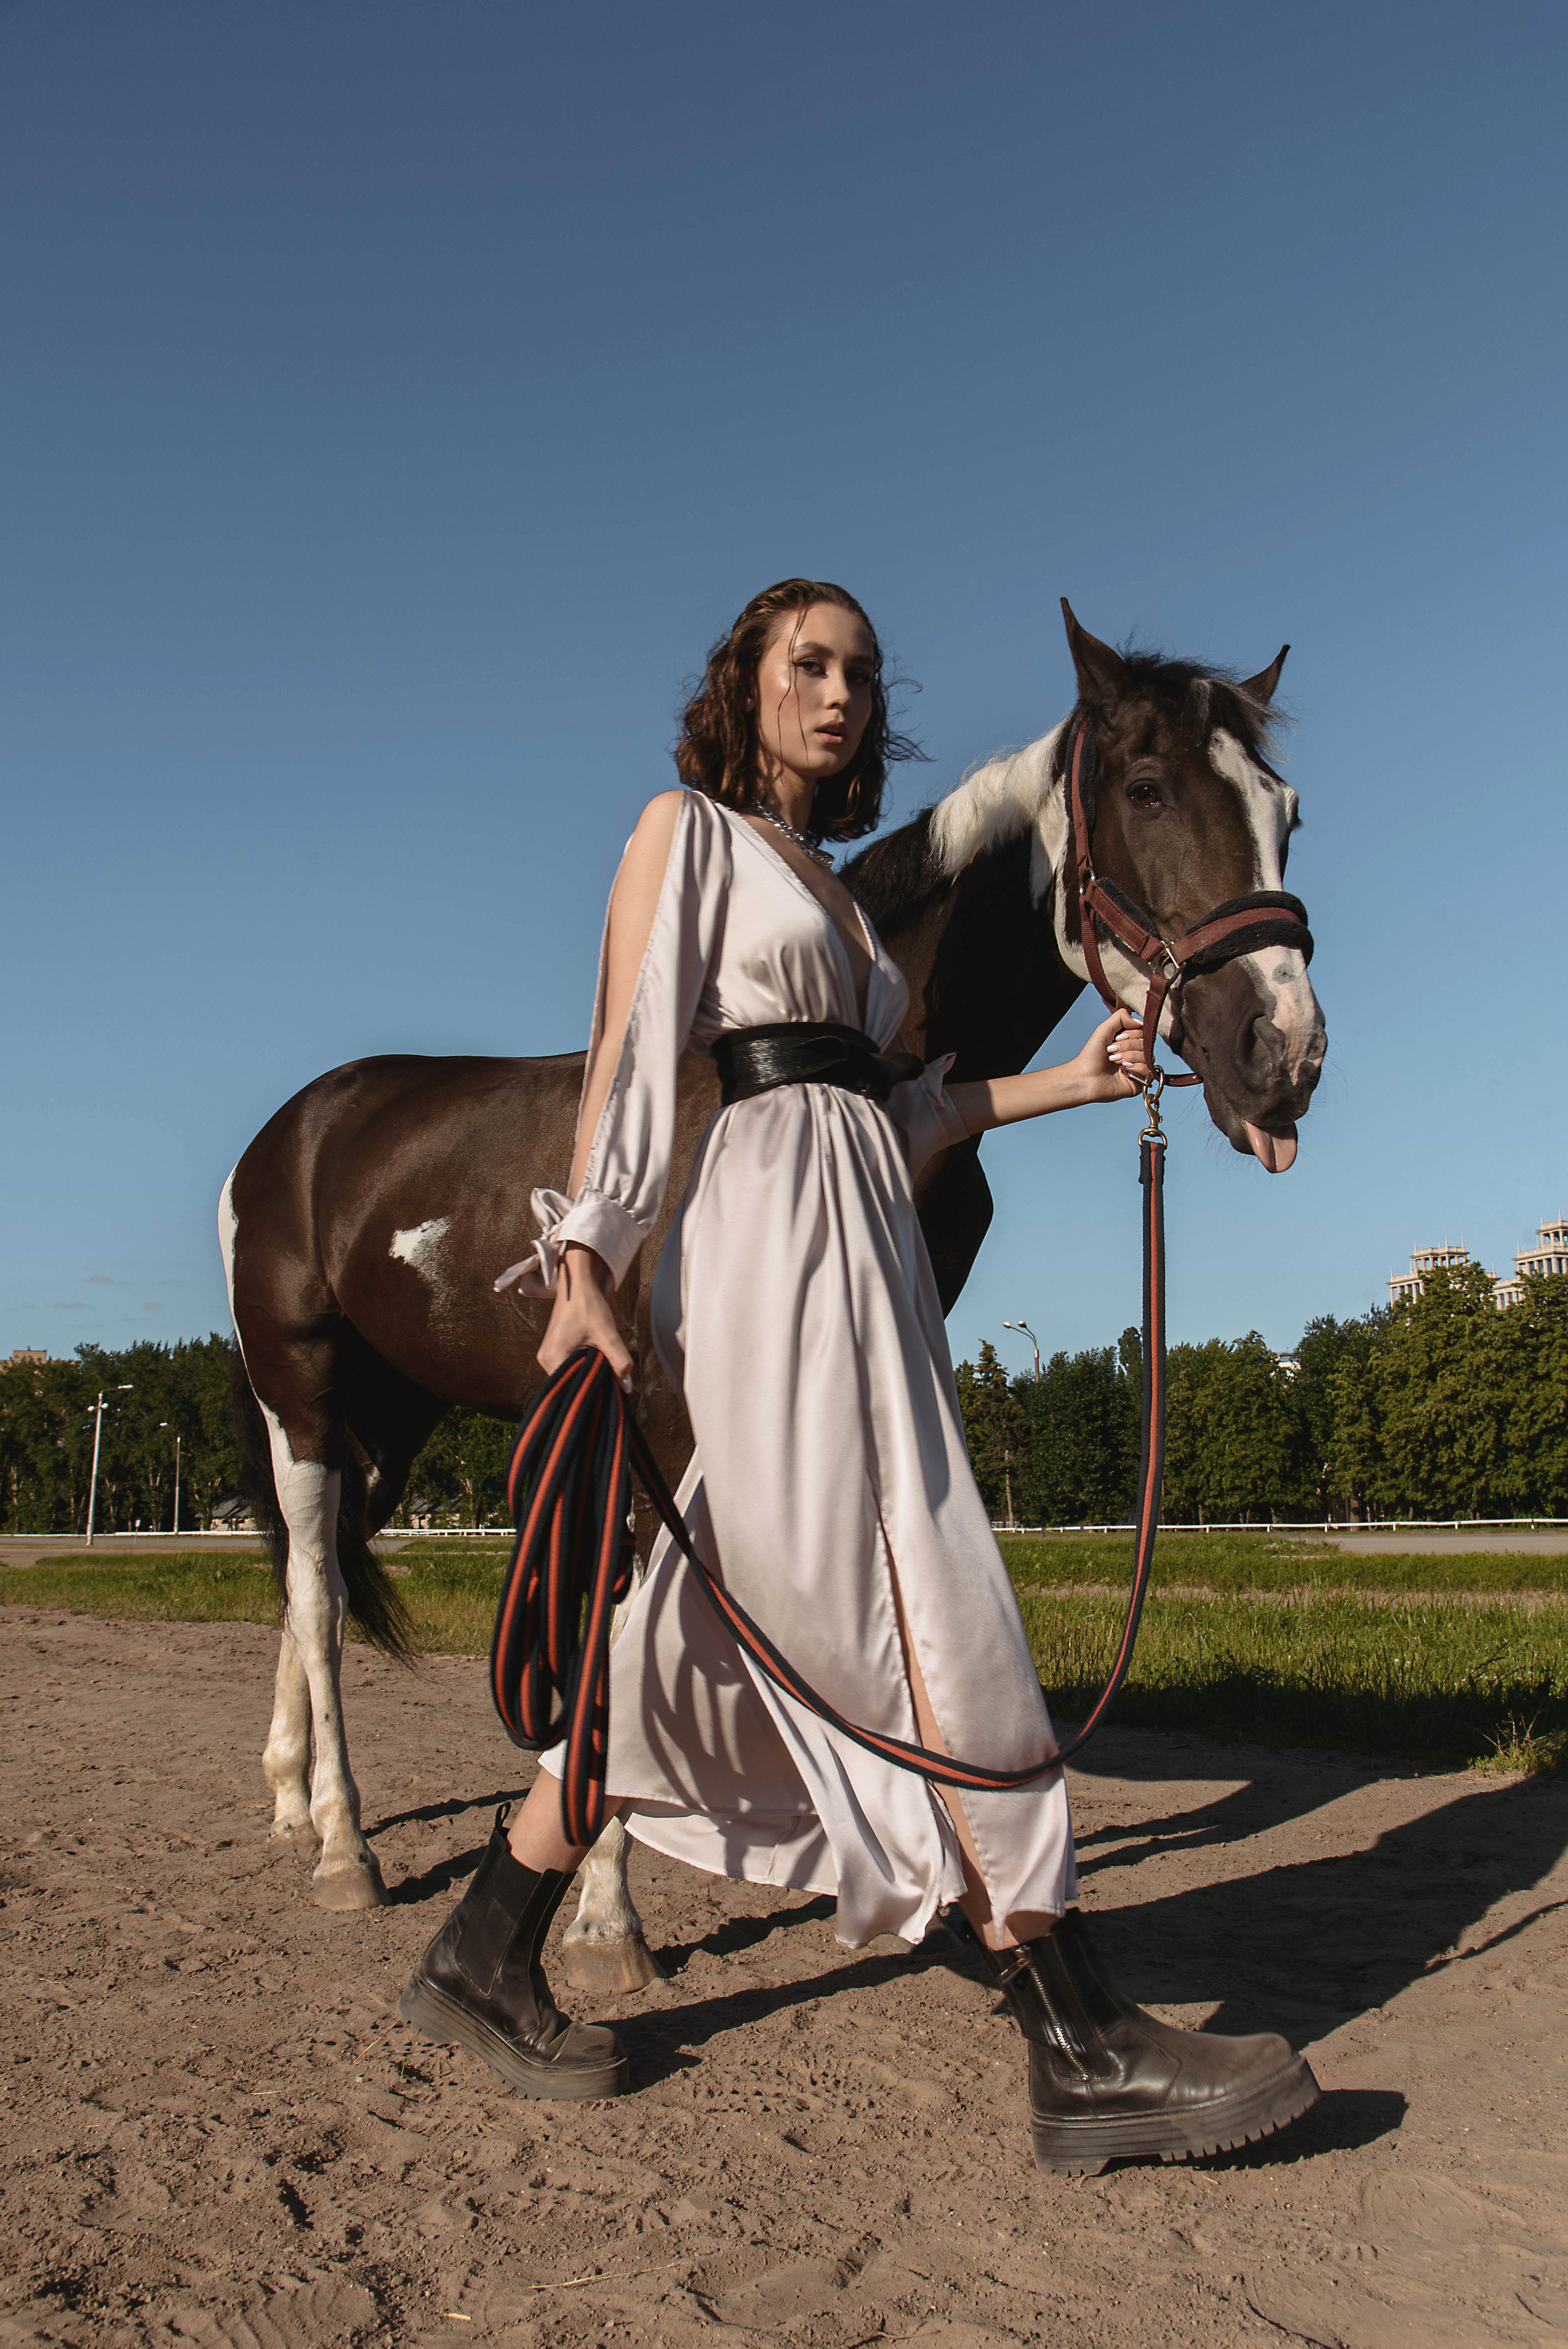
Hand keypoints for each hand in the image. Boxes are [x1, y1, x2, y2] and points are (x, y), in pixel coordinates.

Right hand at [537, 1244, 633, 1389]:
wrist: (578, 1284)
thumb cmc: (588, 1305)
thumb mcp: (607, 1334)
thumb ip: (619, 1361)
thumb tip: (626, 1387)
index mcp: (553, 1357)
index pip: (571, 1388)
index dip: (591, 1391)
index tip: (608, 1392)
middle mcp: (545, 1359)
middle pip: (570, 1383)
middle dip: (591, 1384)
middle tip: (611, 1383)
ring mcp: (547, 1355)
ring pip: (570, 1375)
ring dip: (587, 1374)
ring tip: (604, 1371)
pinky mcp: (554, 1350)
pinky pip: (569, 1366)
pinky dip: (583, 1367)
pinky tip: (596, 1363)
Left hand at [1075, 1006, 1151, 1102]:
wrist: (1084, 1077)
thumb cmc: (1091, 1055)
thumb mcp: (1104, 1029)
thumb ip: (1121, 1017)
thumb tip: (1140, 1022)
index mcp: (1128, 1042)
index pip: (1142, 1032)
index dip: (1131, 1034)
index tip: (1115, 1039)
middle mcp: (1134, 1054)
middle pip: (1145, 1044)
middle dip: (1126, 1046)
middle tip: (1111, 1052)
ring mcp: (1137, 1068)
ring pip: (1147, 1056)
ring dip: (1128, 1056)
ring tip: (1114, 1061)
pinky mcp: (1139, 1081)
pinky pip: (1148, 1070)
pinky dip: (1135, 1067)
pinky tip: (1123, 1070)